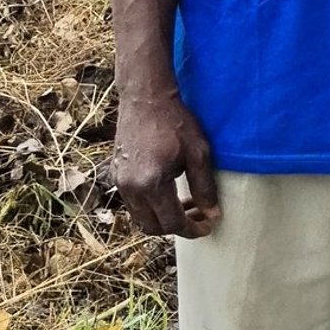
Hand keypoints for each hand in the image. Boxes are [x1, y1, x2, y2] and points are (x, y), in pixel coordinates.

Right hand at [112, 87, 220, 237]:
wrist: (146, 99)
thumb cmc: (175, 122)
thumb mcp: (198, 153)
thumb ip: (205, 187)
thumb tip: (212, 214)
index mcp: (151, 184)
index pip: (172, 223)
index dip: (193, 229)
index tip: (209, 225)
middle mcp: (131, 188)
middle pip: (153, 227)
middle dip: (178, 227)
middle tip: (201, 216)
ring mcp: (120, 182)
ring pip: (141, 218)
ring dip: (164, 219)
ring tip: (189, 204)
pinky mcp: (117, 175)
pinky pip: (134, 204)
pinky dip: (152, 207)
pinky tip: (172, 193)